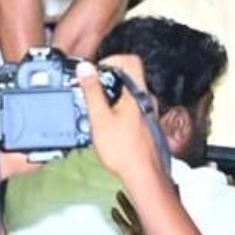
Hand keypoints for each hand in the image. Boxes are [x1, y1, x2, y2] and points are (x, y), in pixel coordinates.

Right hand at [78, 57, 164, 188]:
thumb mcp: (100, 119)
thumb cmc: (124, 150)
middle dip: (108, 79)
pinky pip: (131, 106)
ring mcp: (148, 111)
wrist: (143, 174)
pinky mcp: (146, 123)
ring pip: (129, 92)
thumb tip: (86, 69)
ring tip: (96, 108)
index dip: (112, 60)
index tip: (97, 72)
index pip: (131, 61)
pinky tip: (106, 123)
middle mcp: (147, 99)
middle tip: (91, 90)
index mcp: (138, 93)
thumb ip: (92, 92)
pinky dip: (117, 108)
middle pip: (129, 75)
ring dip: (111, 95)